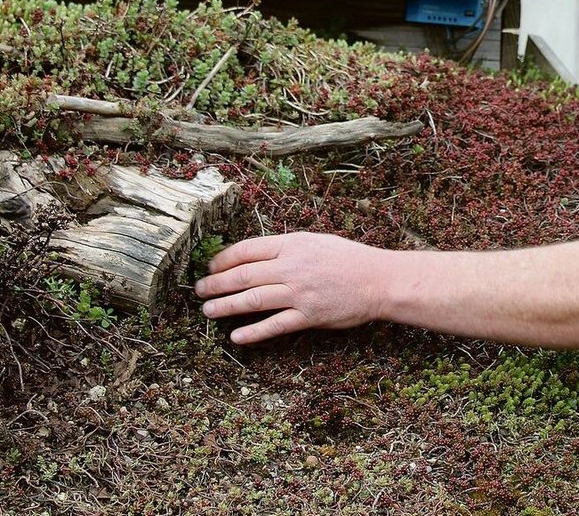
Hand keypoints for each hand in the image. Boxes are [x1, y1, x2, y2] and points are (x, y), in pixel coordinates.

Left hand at [193, 232, 388, 343]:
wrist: (379, 280)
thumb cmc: (349, 259)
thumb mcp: (316, 241)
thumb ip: (287, 247)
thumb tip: (256, 255)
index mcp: (292, 244)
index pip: (246, 250)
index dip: (223, 259)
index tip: (210, 267)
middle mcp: (291, 267)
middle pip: (243, 276)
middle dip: (216, 284)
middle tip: (199, 290)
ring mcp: (299, 293)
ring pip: (252, 300)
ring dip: (225, 306)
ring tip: (208, 311)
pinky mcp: (308, 316)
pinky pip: (274, 325)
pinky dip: (252, 332)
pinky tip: (236, 337)